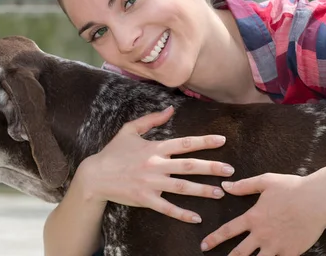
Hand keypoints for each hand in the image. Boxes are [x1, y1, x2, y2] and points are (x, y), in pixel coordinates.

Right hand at [79, 106, 233, 223]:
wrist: (95, 175)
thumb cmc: (113, 152)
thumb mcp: (129, 130)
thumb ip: (151, 119)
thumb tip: (170, 108)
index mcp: (154, 147)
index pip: (184, 143)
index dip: (204, 141)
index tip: (222, 141)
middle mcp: (155, 165)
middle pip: (188, 166)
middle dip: (211, 168)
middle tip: (230, 171)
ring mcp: (151, 183)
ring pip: (182, 187)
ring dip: (203, 190)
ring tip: (220, 192)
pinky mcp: (145, 199)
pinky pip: (167, 208)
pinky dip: (182, 213)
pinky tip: (196, 217)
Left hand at [201, 173, 325, 255]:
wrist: (318, 199)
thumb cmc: (292, 187)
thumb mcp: (265, 181)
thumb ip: (244, 186)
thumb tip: (225, 186)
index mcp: (253, 217)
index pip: (228, 231)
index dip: (214, 239)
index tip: (204, 245)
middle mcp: (262, 234)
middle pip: (240, 252)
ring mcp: (277, 245)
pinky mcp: (292, 252)